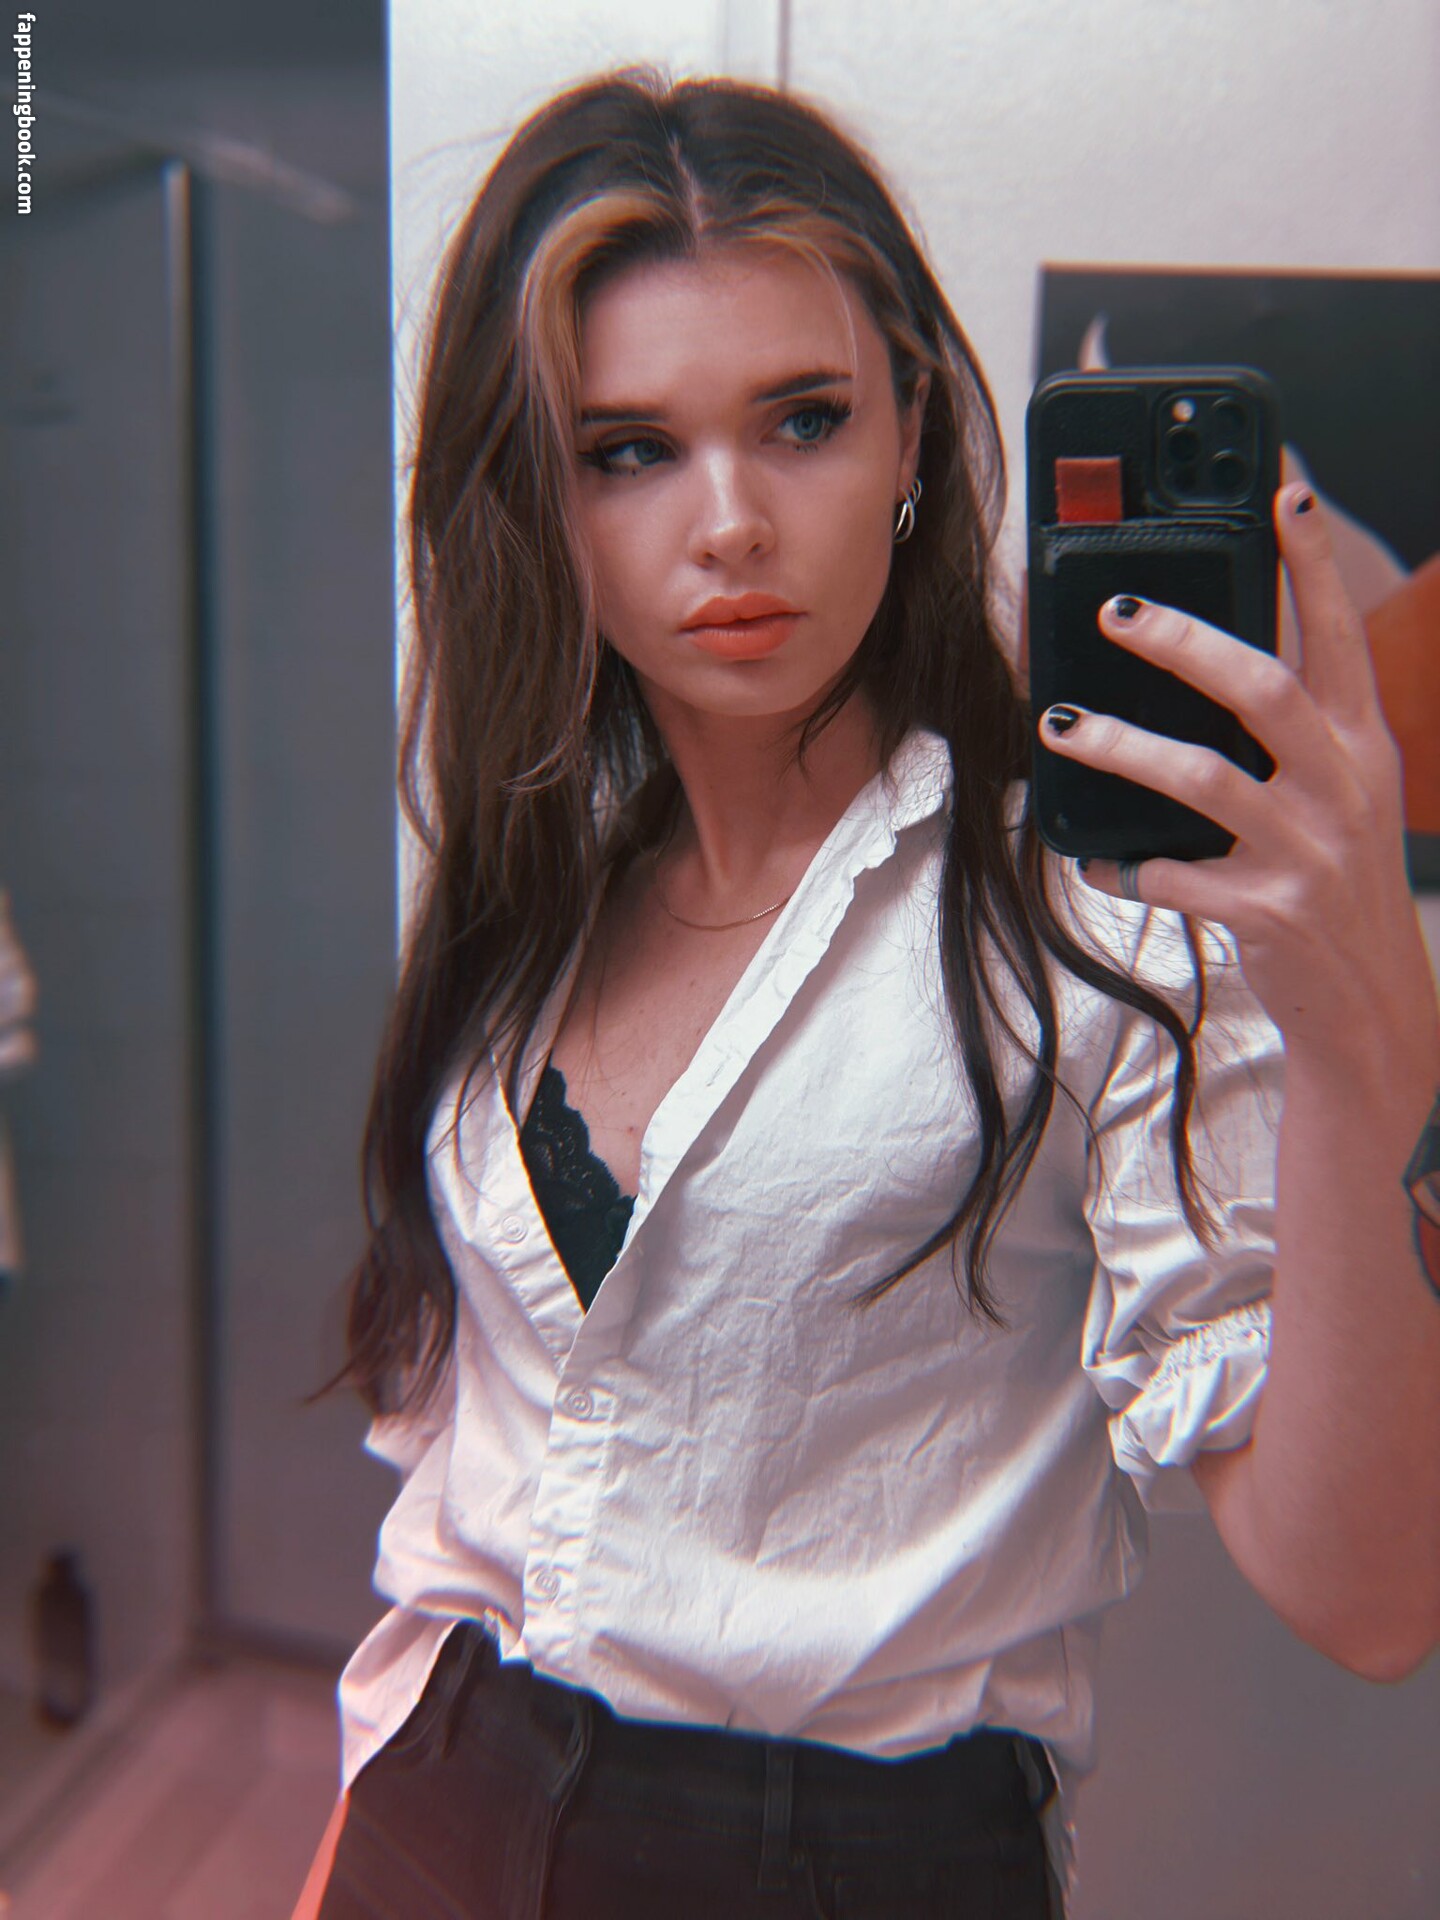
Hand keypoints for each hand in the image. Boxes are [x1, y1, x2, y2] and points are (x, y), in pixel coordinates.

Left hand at [1037, 484, 1434, 1059]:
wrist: (1375, 1006)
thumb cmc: (1338, 881)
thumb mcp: (1340, 794)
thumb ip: (1293, 730)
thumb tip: (1201, 653)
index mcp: (1360, 744)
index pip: (1338, 634)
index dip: (1313, 562)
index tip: (1283, 491)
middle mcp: (1343, 787)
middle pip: (1265, 690)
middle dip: (1187, 642)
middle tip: (1115, 610)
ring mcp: (1308, 852)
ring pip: (1206, 781)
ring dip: (1125, 748)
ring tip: (1062, 726)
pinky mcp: (1268, 914)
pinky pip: (1175, 878)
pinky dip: (1125, 863)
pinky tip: (1093, 856)